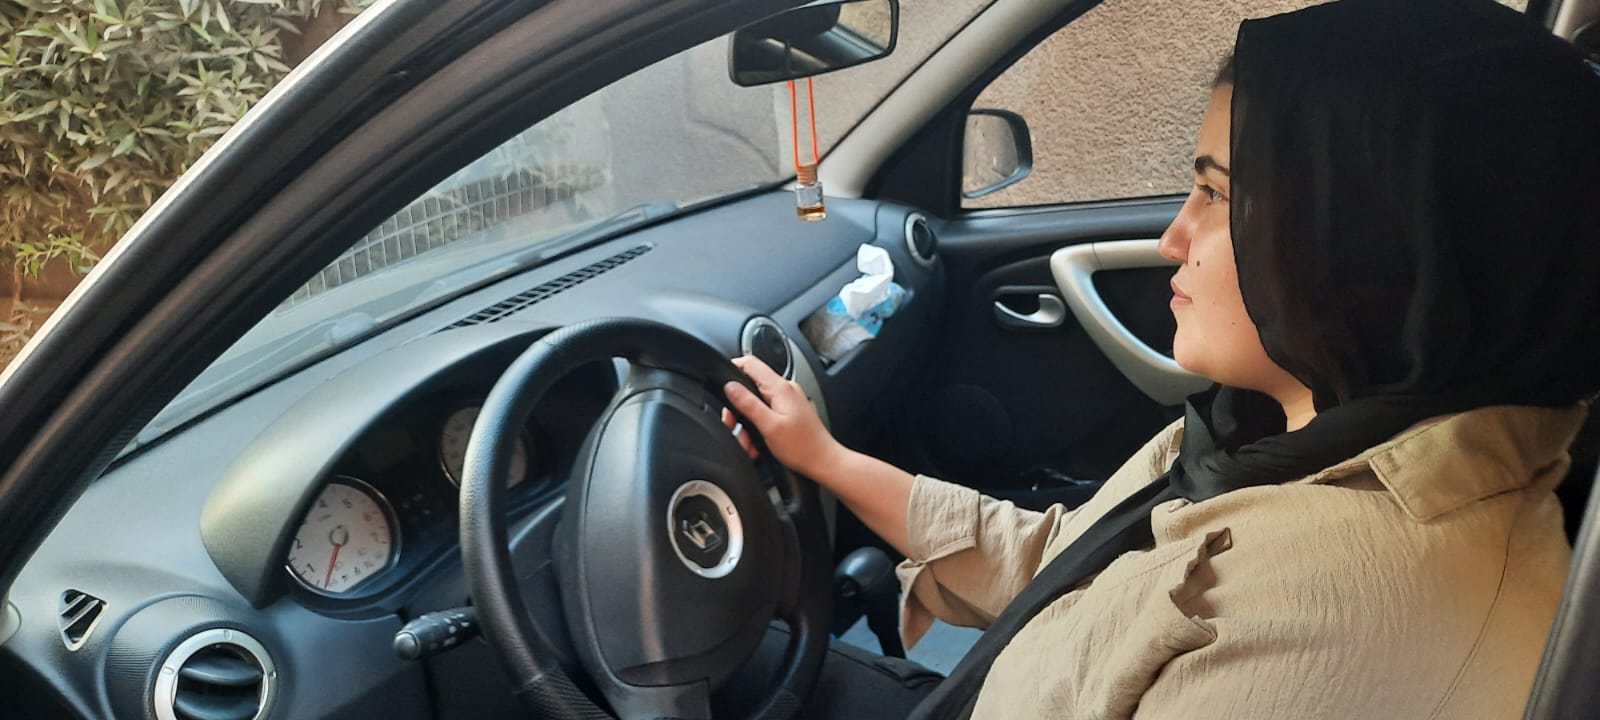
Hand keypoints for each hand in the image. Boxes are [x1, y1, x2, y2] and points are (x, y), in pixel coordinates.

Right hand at [721, 355, 843, 477]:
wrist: (823, 461)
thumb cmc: (802, 447)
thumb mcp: (769, 426)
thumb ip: (748, 404)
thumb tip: (730, 387)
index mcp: (781, 388)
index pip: (750, 363)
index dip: (732, 369)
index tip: (720, 385)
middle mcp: (786, 389)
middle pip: (750, 386)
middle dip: (737, 407)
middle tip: (733, 425)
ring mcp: (788, 400)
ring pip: (756, 403)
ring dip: (747, 423)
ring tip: (748, 442)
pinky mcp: (789, 411)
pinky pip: (766, 412)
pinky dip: (758, 427)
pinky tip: (757, 443)